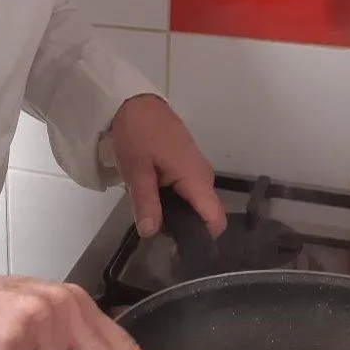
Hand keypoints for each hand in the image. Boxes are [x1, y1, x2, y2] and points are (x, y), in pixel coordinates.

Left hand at [110, 94, 225, 238]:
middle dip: (182, 226)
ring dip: (174, 211)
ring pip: (194, 202)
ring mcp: (196, 168)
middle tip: (153, 226)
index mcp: (196, 177)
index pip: (215, 219)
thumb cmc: (137, 133)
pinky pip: (186, 190)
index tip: (177, 248)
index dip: (200, 238)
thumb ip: (146, 203)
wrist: (134, 100)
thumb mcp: (136, 170)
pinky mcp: (186, 163)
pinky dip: (172, 197)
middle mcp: (203, 175)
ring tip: (148, 210)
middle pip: (204, 214)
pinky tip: (151, 194)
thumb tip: (152, 234)